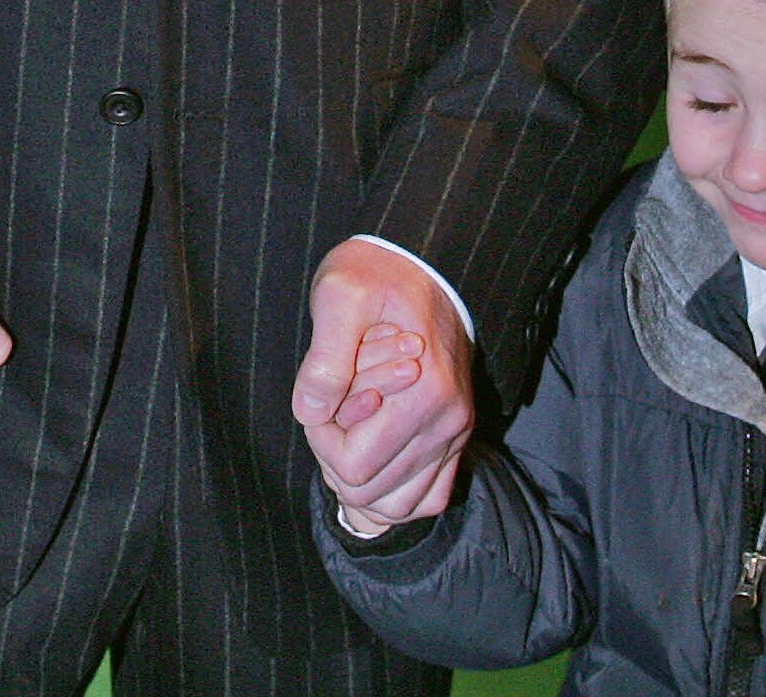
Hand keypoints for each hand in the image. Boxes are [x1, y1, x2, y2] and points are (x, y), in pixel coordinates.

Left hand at [293, 240, 473, 527]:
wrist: (421, 260)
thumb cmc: (375, 275)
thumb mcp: (339, 296)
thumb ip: (326, 356)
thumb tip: (310, 411)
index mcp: (425, 394)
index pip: (354, 466)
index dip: (321, 440)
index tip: (318, 397)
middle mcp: (448, 422)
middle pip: (374, 492)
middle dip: (337, 459)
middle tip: (330, 410)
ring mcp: (455, 432)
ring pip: (404, 505)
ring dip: (364, 481)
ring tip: (346, 433)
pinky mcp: (455, 433)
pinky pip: (430, 494)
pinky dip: (396, 491)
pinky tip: (370, 455)